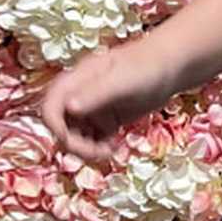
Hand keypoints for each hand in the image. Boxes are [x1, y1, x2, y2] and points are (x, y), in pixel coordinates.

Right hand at [40, 43, 178, 162]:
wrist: (171, 66)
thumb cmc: (147, 67)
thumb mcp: (121, 81)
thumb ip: (96, 93)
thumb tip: (70, 107)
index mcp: (76, 81)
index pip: (50, 107)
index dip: (55, 128)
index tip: (72, 141)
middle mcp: (79, 95)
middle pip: (60, 126)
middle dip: (73, 144)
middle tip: (98, 153)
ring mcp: (92, 108)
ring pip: (74, 136)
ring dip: (85, 149)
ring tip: (108, 152)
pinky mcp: (105, 120)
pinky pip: (91, 139)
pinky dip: (97, 148)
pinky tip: (113, 149)